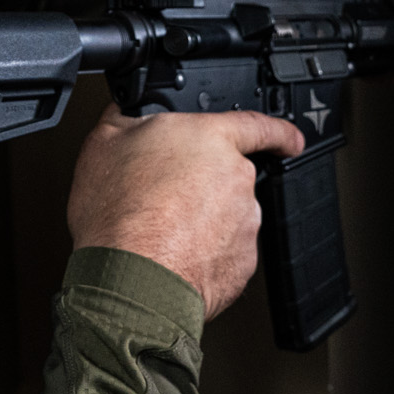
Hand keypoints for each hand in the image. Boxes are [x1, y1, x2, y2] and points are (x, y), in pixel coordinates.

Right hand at [67, 103, 304, 319]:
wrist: (129, 280)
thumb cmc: (118, 214)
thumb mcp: (104, 143)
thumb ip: (128, 118)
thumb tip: (129, 113)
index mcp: (210, 140)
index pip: (258, 125)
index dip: (278, 131)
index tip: (290, 139)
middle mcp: (236, 179)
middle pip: (229, 175)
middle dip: (203, 186)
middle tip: (163, 197)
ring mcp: (244, 223)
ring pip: (227, 217)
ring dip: (201, 221)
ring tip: (159, 230)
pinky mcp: (242, 264)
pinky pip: (224, 252)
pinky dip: (202, 253)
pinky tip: (170, 253)